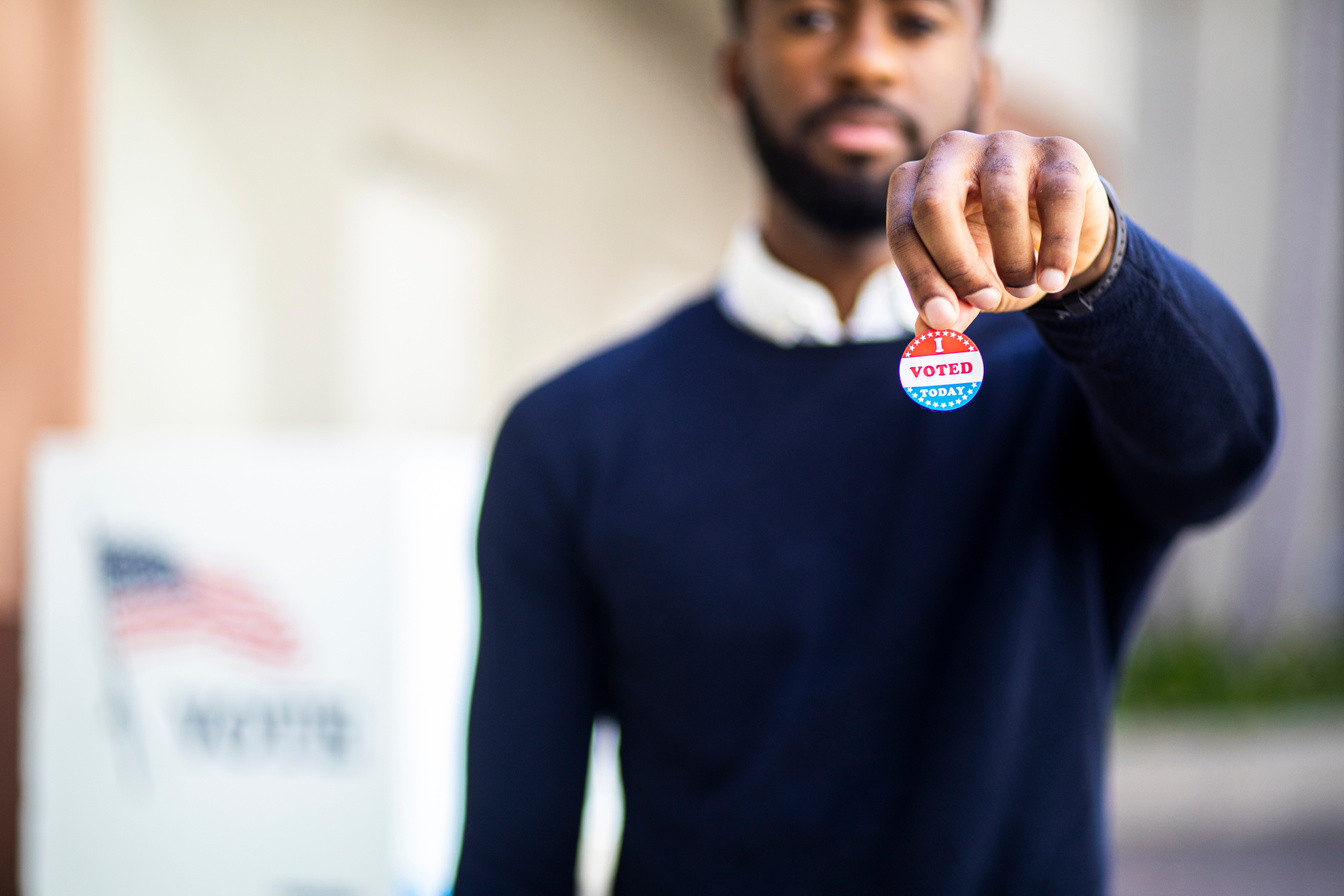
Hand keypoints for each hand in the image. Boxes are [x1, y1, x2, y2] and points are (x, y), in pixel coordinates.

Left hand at [887, 130, 1115, 333]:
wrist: (1062, 236)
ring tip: (1024, 290)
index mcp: (916, 181)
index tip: (942, 319)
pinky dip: (1057, 250)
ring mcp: (1006, 144)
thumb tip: (927, 333)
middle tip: (984, 304)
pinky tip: (1053, 281)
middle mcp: (953, 152)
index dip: (920, 278)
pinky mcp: (1059, 151)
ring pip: (1000, 203)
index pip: (903, 228)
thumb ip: (949, 306)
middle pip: (934, 205)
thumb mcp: (968, 285)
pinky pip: (1058, 199)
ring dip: (1013, 262)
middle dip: (957, 266)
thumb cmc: (997, 254)